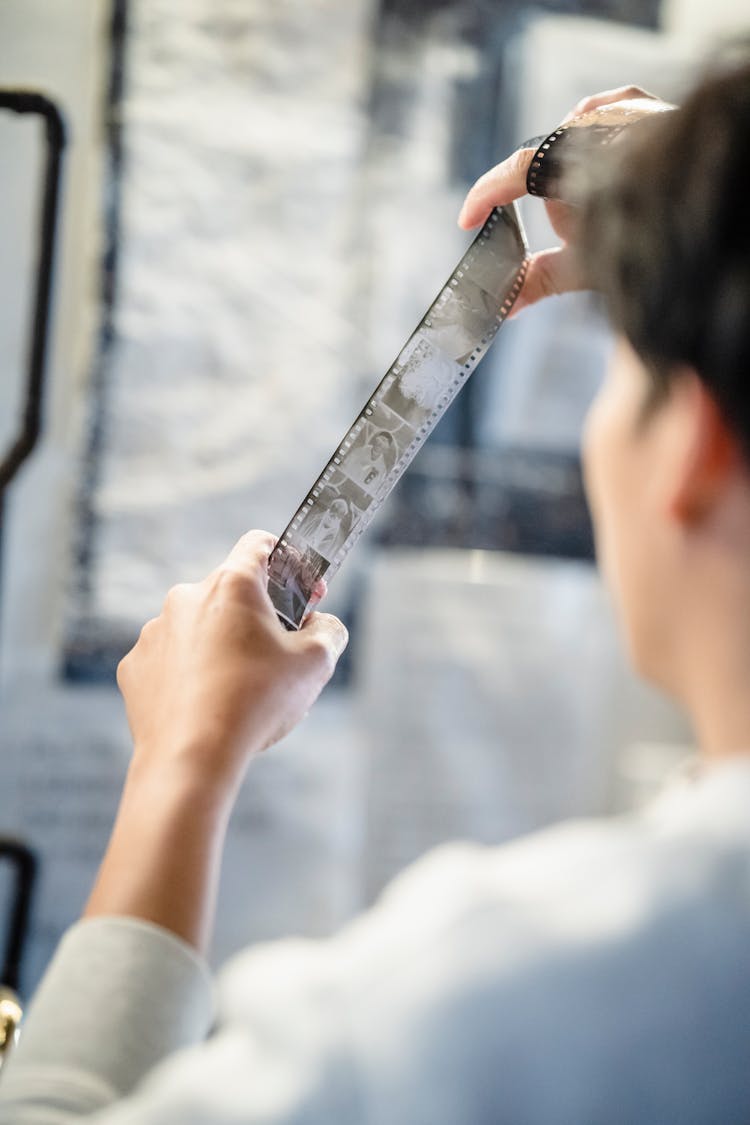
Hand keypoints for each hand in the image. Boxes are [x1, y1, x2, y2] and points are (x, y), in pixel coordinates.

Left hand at [117, 530, 347, 796]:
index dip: (291, 562)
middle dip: (257, 617)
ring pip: (197, 627)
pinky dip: (188, 673)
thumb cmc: (256, 703)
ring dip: (220, 646)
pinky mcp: (134, 666)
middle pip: (230, 593)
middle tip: (278, 654)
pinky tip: (206, 704)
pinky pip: (169, 659)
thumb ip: (329, 631)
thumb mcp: (316, 664)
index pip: (261, 544)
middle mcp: (186, 596)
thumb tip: (322, 627)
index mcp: (232, 585)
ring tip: (240, 690)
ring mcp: (155, 631)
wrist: (191, 758)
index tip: (306, 595)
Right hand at [458, 86, 672, 315]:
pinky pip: (599, 112)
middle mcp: (600, 126)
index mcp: (581, 162)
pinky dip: (591, 135)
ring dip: (570, 171)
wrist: (705, 211)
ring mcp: (623, 108)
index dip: (487, 195)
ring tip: (598, 203)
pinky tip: (597, 156)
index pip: (520, 170)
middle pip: (545, 161)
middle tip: (570, 232)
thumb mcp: (589, 268)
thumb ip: (540, 281)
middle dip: (549, 200)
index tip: (467, 221)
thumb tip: (502, 307)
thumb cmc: (649, 245)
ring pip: (569, 136)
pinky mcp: (639, 101)